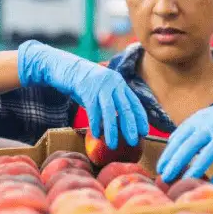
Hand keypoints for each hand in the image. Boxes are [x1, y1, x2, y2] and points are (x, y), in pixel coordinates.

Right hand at [17, 40, 147, 148]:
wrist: (68, 68)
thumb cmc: (87, 84)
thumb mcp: (104, 90)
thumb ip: (113, 102)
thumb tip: (122, 124)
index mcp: (120, 83)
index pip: (134, 102)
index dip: (140, 118)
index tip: (144, 132)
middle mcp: (113, 83)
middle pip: (125, 108)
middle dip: (130, 127)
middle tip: (133, 142)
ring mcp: (100, 86)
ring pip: (109, 111)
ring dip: (112, 130)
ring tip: (113, 145)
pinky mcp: (87, 89)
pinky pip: (93, 110)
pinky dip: (95, 124)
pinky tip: (97, 135)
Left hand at [157, 99, 212, 184]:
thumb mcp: (203, 119)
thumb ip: (187, 130)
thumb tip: (170, 145)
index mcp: (197, 121)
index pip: (178, 139)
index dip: (168, 155)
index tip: (160, 170)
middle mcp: (209, 126)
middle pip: (189, 146)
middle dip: (176, 163)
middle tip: (166, 178)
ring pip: (208, 154)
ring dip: (195, 169)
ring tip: (185, 182)